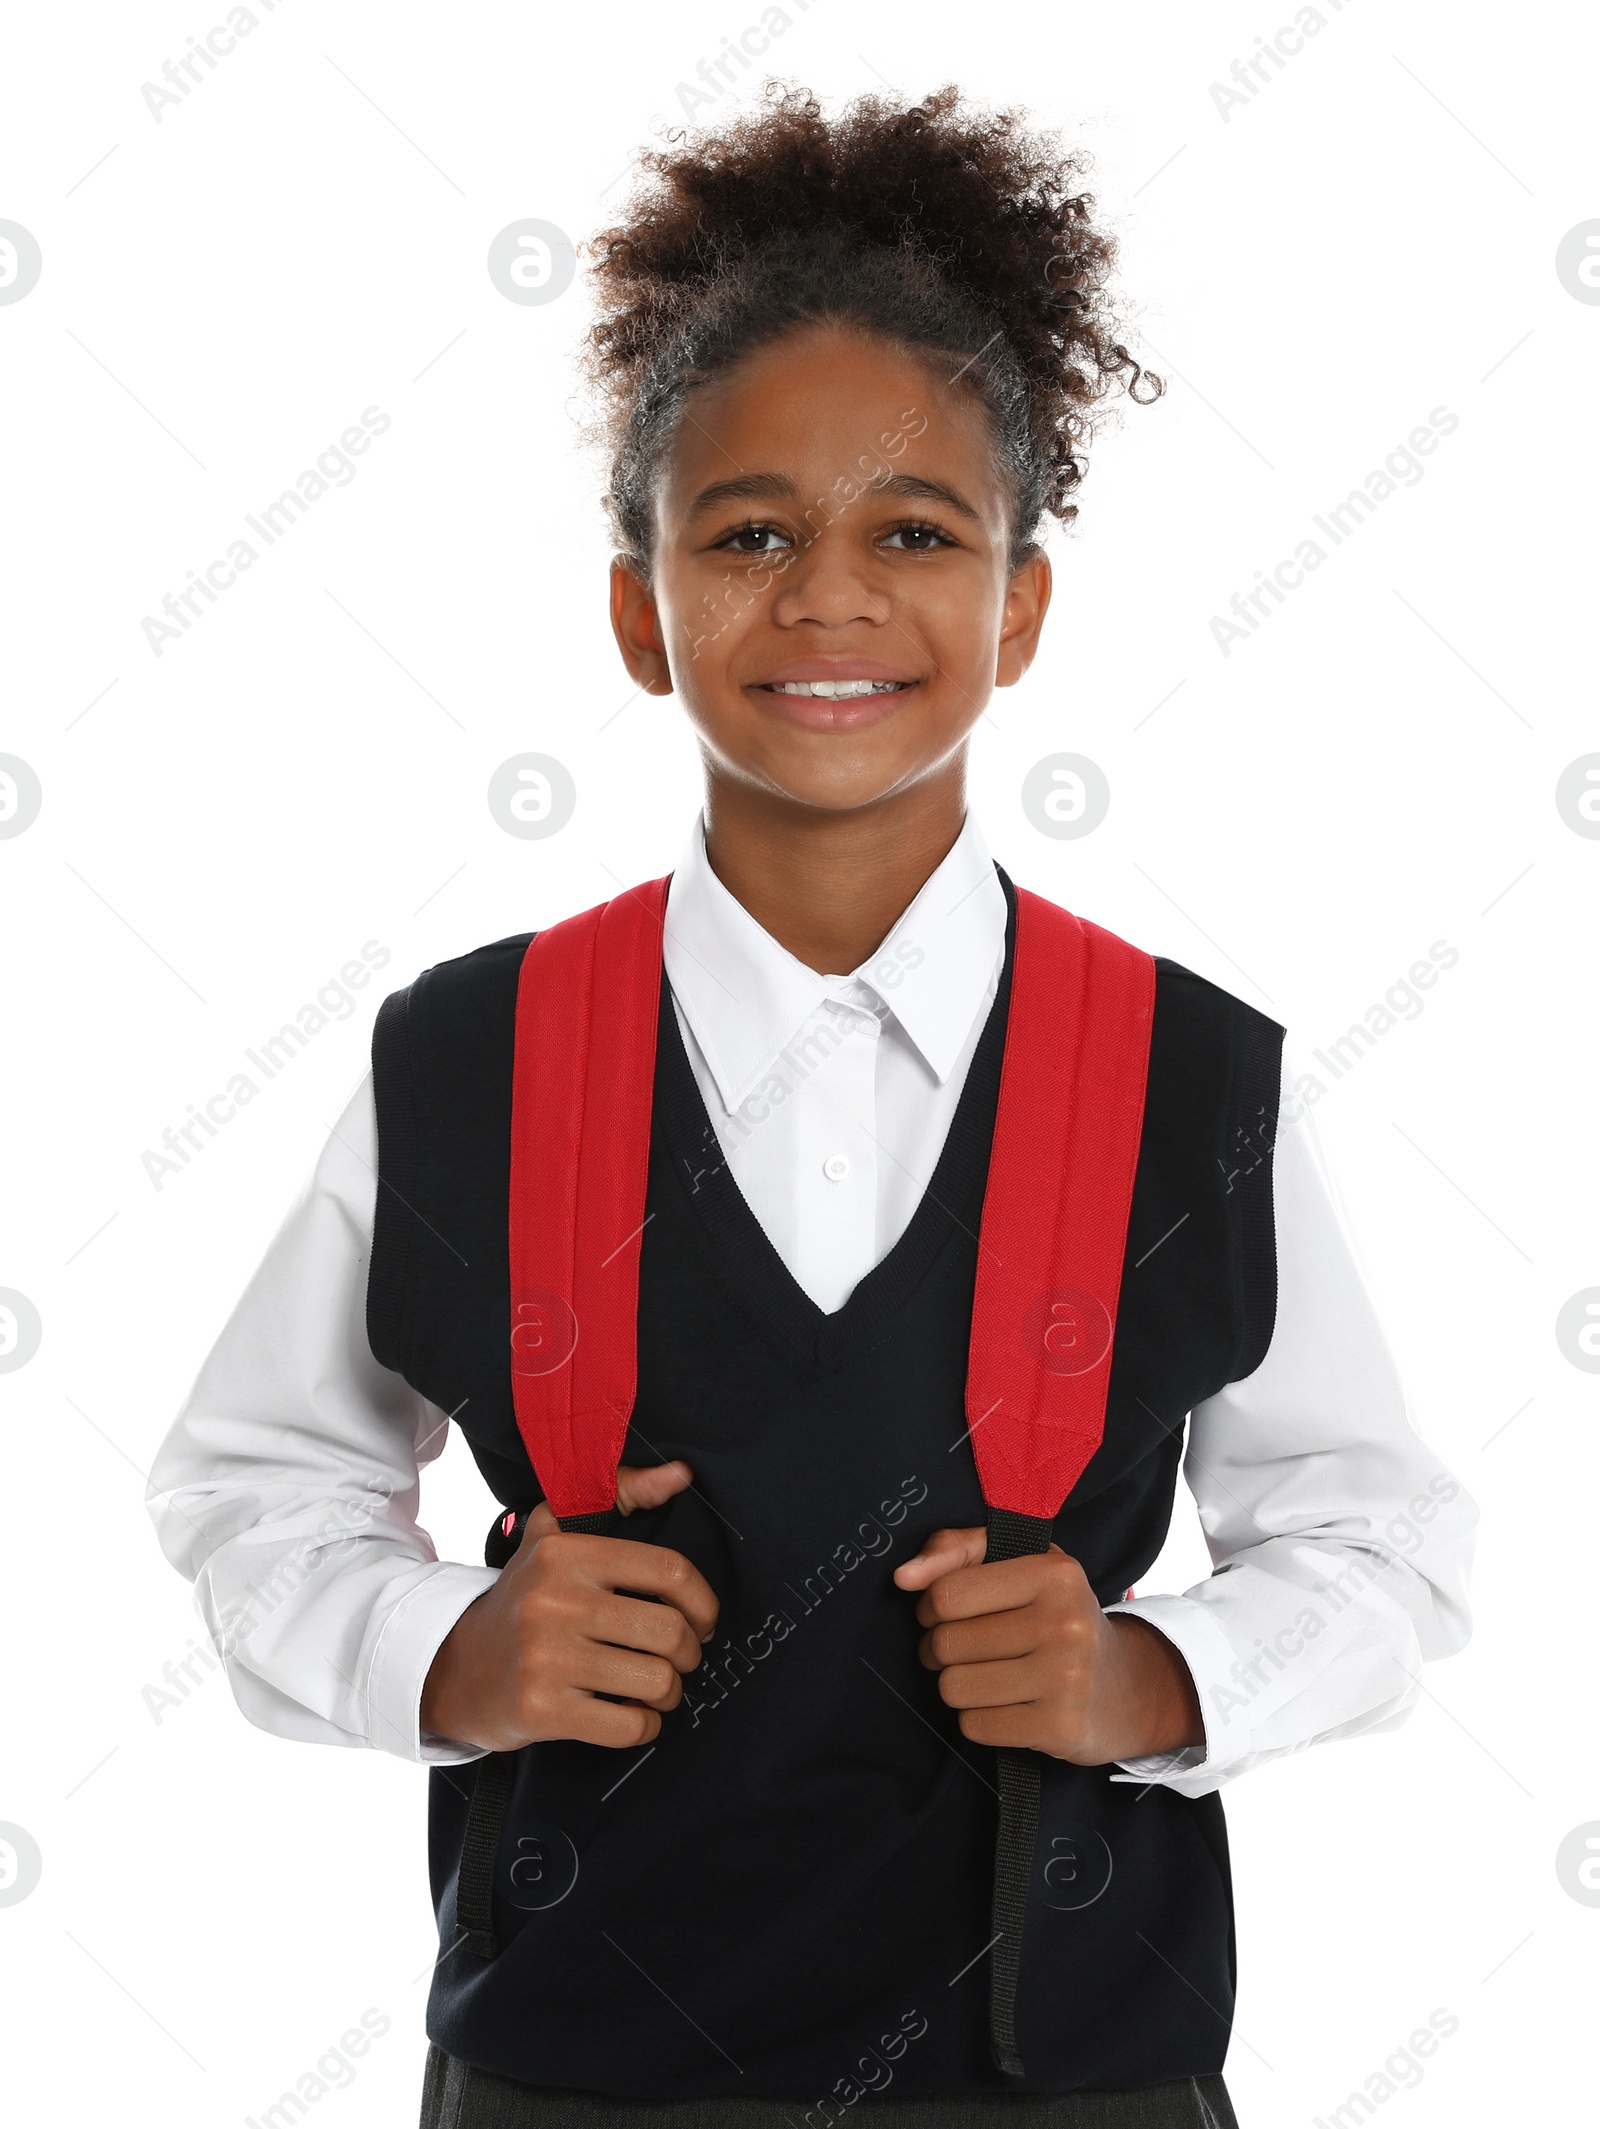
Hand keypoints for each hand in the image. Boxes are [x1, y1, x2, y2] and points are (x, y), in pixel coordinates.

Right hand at [421, 1459, 718, 1751]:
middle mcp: (555, 1600)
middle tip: (677, 1658)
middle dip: (688, 1653)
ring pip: (656, 1680)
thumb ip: (622, 1492)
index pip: (669, 1570)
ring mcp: (546, 1657)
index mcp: (566, 1552)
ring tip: (654, 1687)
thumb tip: (681, 1473)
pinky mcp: (542, 1709)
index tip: (703, 1620)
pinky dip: (644, 1726)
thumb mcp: (557, 1532)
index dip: (703, 1601)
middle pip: (669, 1631)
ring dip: (669, 1692)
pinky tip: (629, 1713)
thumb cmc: (524, 1599)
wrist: (456, 1668)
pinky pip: (629, 1725)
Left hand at [893, 1526, 1202, 1763]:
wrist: (1126, 1688)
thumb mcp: (1019, 1563)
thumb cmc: (1057, 1616)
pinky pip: (975, 1727)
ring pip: (954, 1688)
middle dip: (940, 1650)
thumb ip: (956, 1550)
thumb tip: (903, 1576)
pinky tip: (1007, 1706)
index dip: (930, 1607)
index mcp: (1053, 1573)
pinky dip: (979, 1720)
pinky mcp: (1061, 1727)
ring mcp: (1067, 1678)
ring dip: (958, 1687)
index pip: (946, 1594)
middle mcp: (1065, 1622)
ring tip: (986, 1677)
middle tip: (965, 1650)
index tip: (946, 1613)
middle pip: (946, 1644)